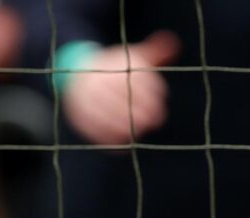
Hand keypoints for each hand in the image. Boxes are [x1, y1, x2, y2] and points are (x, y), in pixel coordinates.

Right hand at [62, 31, 178, 145]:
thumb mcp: (131, 57)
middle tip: (153, 120)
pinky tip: (123, 142)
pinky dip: (109, 137)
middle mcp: (96, 80)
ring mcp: (86, 98)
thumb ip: (154, 52)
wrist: (77, 73)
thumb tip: (173, 41)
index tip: (159, 104)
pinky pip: (94, 128)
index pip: (134, 79)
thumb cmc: (114, 69)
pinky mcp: (78, 113)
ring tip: (139, 131)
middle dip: (141, 110)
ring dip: (126, 125)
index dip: (150, 93)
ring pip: (108, 115)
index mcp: (111, 65)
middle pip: (122, 97)